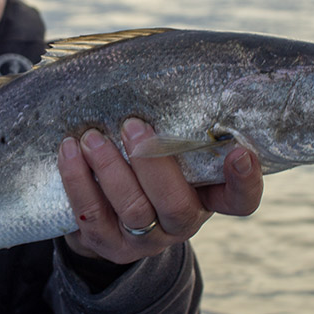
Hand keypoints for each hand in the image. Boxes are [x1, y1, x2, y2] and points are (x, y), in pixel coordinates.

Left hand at [58, 118, 263, 263]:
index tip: (240, 151)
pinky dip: (78, 181)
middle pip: (178, 206)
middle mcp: (181, 223)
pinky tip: (69, 152)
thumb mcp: (167, 151)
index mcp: (207, 197)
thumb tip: (164, 68)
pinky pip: (93, 216)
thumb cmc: (143, 165)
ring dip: (110, 169)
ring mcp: (145, 240)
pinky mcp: (108, 245)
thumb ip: (174, 126)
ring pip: (133, 210)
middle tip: (132, 126)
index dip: (245, 181)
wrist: (105, 214)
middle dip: (154, 164)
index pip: (240, 200)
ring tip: (91, 137)